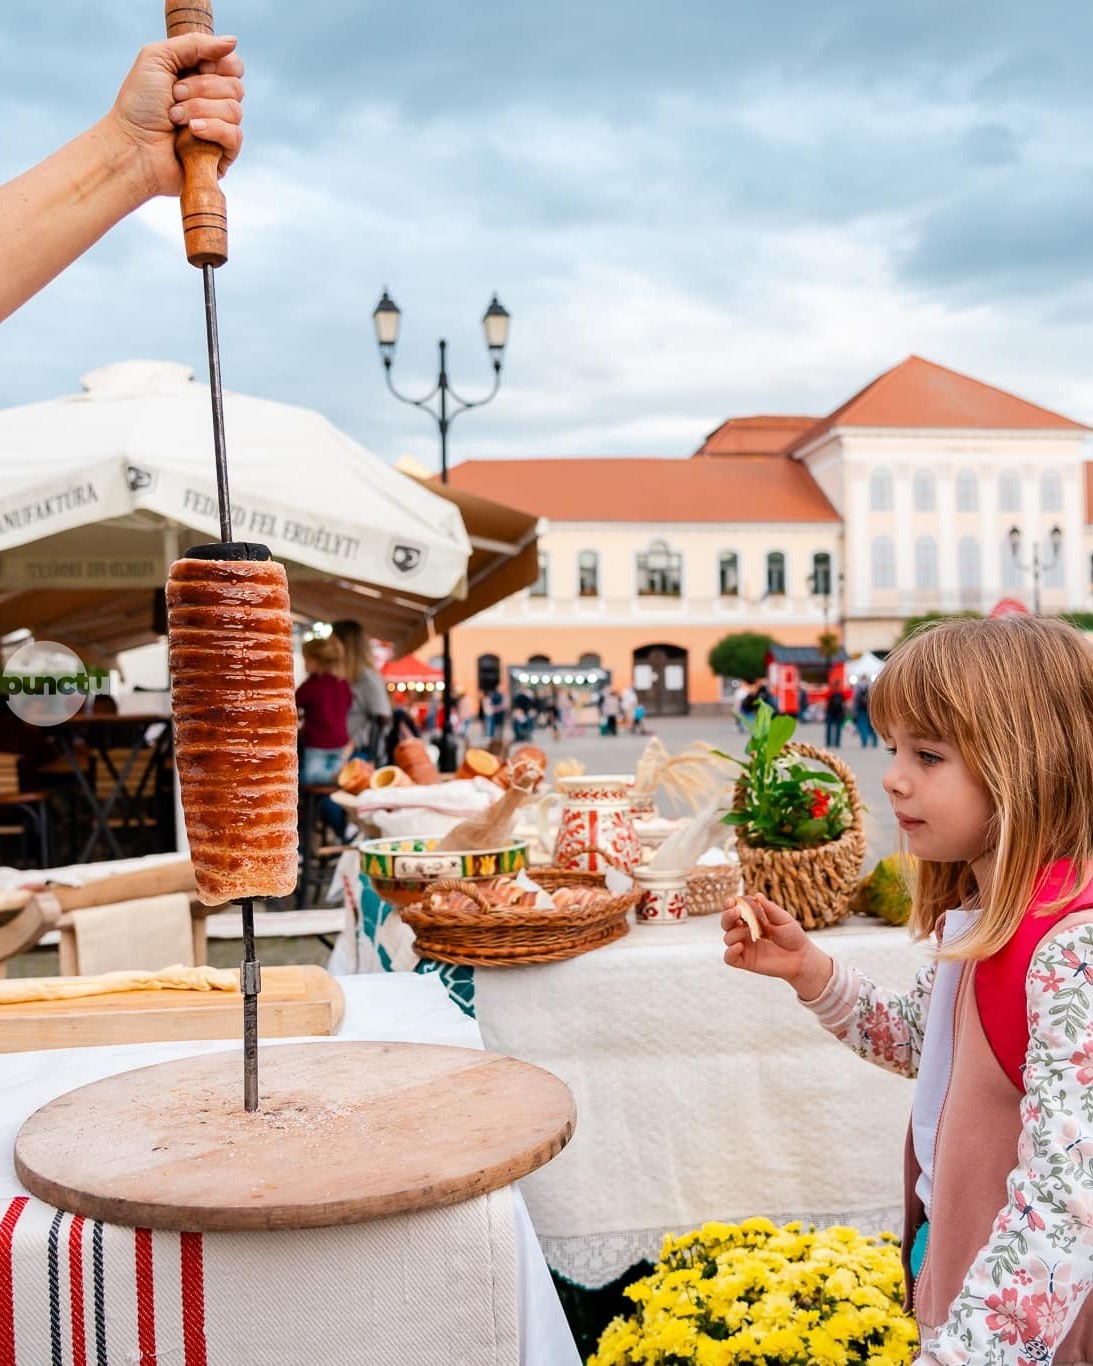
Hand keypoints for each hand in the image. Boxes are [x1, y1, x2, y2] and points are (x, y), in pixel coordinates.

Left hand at [108, 34, 243, 197]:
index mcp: (201, 79)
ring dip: (200, 109)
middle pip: (235, 86)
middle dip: (202, 88)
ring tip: (174, 118)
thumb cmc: (139, 105)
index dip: (218, 64)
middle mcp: (213, 104)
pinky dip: (213, 129)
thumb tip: (233, 41)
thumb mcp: (159, 58)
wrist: (132, 146)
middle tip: (174, 95)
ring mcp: (219, 130)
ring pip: (235, 110)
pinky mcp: (222, 156)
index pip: (233, 66)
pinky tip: (192, 132)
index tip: (194, 67)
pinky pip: (235, 136)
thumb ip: (195, 43)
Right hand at [721, 893, 832, 997]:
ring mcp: (744, 947)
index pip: (734, 910)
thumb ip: (769, 908)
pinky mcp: (745, 961)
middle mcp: (745, 932)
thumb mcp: (783, 919)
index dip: (729, 905)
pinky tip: (740, 946)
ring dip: (735, 933)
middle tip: (736, 912)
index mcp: (751, 920)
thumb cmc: (793, 936)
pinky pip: (729, 958)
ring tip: (750, 932)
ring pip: (727, 938)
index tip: (731, 901)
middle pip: (726, 923)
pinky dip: (730, 951)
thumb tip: (757, 895)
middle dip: (727, 916)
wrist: (801, 958)